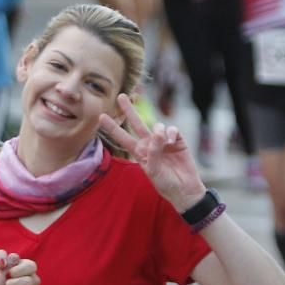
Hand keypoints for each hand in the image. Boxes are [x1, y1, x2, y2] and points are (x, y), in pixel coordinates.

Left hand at [98, 94, 205, 211]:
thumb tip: (157, 134)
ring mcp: (163, 141)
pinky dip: (171, 133)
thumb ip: (153, 152)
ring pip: (156, 126)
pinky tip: (171, 140)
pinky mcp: (177, 140)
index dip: (112, 127)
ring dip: (159, 131)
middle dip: (129, 109)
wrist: (184, 189)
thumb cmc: (165, 183)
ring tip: (164, 142)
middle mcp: (149, 144)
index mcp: (139, 152)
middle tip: (121, 96)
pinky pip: (172, 130)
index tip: (101, 116)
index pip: (122, 137)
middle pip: (136, 123)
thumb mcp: (154, 171)